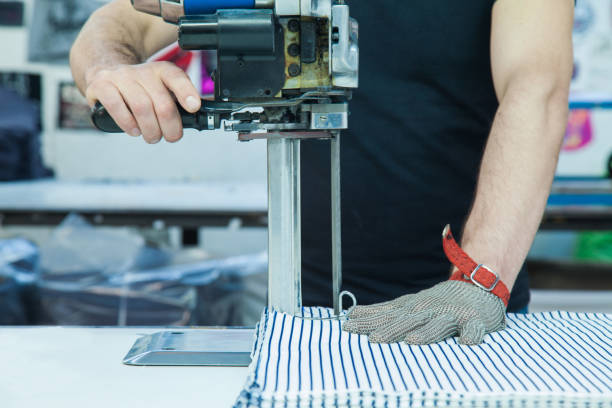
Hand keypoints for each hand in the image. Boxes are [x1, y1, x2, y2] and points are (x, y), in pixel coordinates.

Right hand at [84, 61, 200, 143]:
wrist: (106, 70)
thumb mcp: (161, 88)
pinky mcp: (101, 85)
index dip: (187, 92)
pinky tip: (134, 131)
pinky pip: (116, 106)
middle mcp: (142, 71)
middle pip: (162, 102)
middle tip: (171, 136)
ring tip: (153, 137)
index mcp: (161, 71)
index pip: (176, 77)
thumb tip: (197, 118)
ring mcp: (120, 77)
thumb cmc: (140, 88)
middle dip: (170, 126)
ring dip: (150, 129)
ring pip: (141, 107)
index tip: (194, 107)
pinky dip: (127, 123)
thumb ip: (177, 101)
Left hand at [342, 280, 505, 344]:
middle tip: (374, 340)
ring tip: (413, 341)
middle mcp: (429, 310)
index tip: (349, 327)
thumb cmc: (436, 302)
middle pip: (408, 321)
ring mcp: (452, 315)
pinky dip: (471, 335)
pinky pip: (474, 329)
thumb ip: (383, 312)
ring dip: (426, 333)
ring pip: (438, 325)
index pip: (387, 315)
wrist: (477, 285)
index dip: (368, 321)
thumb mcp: (408, 303)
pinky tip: (465, 343)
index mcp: (412, 308)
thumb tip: (351, 315)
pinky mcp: (475, 321)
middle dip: (390, 330)